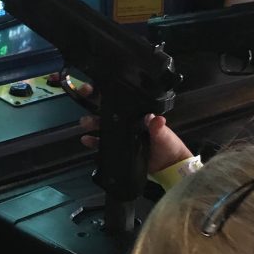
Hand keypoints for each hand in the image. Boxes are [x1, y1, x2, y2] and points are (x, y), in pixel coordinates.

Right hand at [76, 84, 191, 173]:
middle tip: (85, 101)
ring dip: (92, 124)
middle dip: (93, 107)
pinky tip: (87, 140)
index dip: (106, 93)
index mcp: (137, 114)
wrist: (168, 166)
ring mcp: (121, 135)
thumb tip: (156, 119)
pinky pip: (103, 144)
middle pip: (107, 112)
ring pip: (102, 126)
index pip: (120, 101)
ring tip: (85, 124)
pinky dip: (93, 142)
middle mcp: (127, 122)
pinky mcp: (117, 149)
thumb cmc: (168, 145)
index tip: (94, 88)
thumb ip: (158, 127)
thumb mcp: (164, 134)